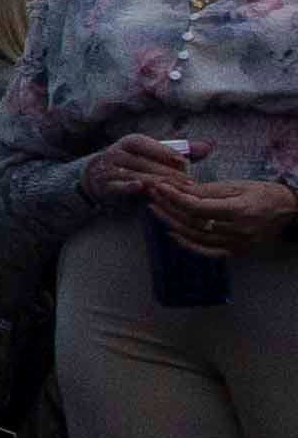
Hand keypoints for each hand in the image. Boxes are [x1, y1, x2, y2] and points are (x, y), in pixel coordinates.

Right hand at [84, 132, 205, 204]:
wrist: (98, 175)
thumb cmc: (136, 162)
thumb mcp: (155, 153)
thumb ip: (183, 151)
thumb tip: (210, 145)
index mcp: (131, 142)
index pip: (148, 144)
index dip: (166, 152)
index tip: (185, 163)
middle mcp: (118, 153)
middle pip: (145, 162)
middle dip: (167, 173)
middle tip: (188, 183)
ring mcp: (110, 170)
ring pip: (135, 174)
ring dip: (155, 182)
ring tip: (174, 190)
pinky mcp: (107, 186)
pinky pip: (118, 186)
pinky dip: (128, 187)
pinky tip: (140, 188)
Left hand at [146, 170, 297, 255]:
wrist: (287, 209)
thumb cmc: (262, 193)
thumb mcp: (236, 185)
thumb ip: (207, 190)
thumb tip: (178, 188)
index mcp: (239, 210)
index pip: (197, 207)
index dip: (175, 197)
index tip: (159, 187)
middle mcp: (237, 230)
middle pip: (193, 222)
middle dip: (168, 208)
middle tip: (152, 196)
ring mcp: (237, 243)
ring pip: (196, 237)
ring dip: (172, 224)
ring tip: (156, 210)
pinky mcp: (237, 251)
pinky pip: (208, 252)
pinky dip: (188, 245)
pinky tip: (172, 234)